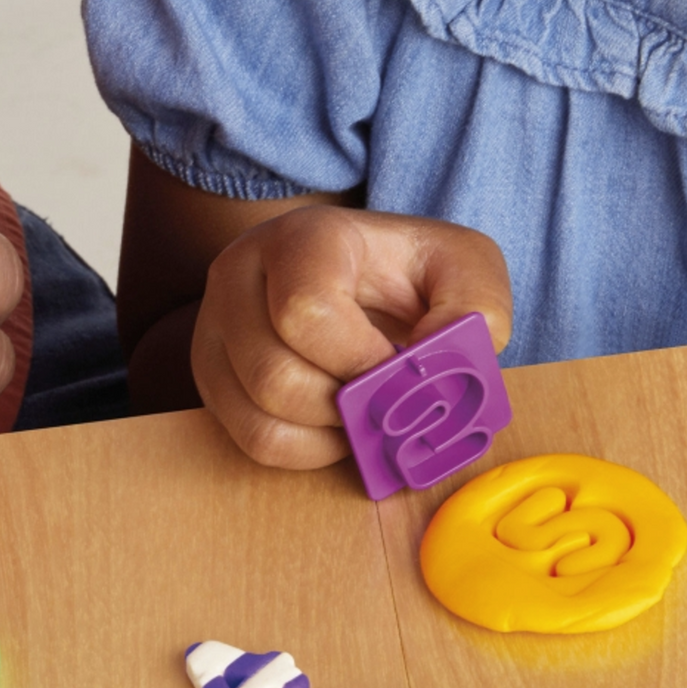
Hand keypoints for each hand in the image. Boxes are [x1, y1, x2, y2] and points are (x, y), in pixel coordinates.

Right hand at [191, 206, 511, 468]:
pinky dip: (306, 450)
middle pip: (276, 376)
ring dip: (328, 431)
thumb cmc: (416, 274)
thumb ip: (474, 305)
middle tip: (385, 395)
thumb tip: (432, 364)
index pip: (306, 313)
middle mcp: (241, 272)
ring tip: (364, 408)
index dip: (360, 361)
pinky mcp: (212, 372)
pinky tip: (337, 424)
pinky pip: (251, 439)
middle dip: (345, 404)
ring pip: (260, 415)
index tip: (398, 367)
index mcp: (305, 237)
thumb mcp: (466, 267)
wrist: (370, 276)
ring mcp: (216, 325)